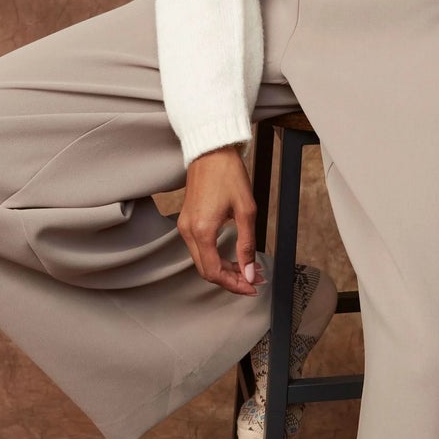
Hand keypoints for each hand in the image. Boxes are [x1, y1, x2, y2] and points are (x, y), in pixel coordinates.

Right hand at [178, 144, 265, 294]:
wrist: (211, 151)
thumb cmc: (229, 175)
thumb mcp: (247, 211)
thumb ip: (247, 246)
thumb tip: (249, 272)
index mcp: (202, 231)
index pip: (214, 272)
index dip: (234, 284)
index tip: (252, 287)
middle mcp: (188, 232)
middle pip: (206, 271)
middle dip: (231, 280)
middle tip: (253, 280)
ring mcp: (185, 226)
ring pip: (202, 261)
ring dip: (224, 270)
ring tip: (247, 270)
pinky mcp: (187, 221)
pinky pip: (199, 249)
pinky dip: (216, 257)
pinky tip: (232, 258)